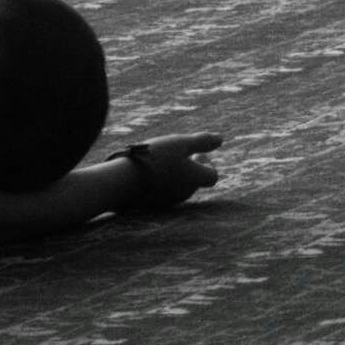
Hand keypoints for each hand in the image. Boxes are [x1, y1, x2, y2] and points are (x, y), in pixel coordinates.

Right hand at [103, 135, 220, 222]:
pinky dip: (158, 181)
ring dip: (173, 174)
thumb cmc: (155, 159)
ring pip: (177, 187)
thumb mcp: (180, 144)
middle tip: (176, 154)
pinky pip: (161, 192)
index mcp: (195, 179)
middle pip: (194, 182)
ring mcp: (167, 201)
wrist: (124, 181)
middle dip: (189, 167)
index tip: (196, 152)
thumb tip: (220, 139)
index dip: (208, 163)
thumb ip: (201, 142)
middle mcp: (184, 194)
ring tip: (158, 160)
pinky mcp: (151, 205)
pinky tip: (145, 171)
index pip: (212, 176)